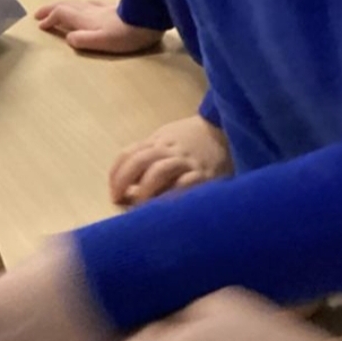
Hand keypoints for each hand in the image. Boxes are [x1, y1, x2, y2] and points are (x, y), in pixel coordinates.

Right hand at [35, 0, 161, 54]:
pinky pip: (91, 3)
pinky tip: (87, 6)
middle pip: (66, 5)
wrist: (151, 19)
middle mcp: (91, 10)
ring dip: (64, 6)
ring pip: (78, 3)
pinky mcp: (115, 7)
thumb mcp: (103, 42)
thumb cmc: (128, 34)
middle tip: (39, 14)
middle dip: (51, 8)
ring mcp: (103, 6)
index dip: (50, 18)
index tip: (40, 25)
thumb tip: (69, 39)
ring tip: (58, 10)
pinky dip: (81, 5)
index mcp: (86, 19)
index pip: (62, 14)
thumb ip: (83, 40)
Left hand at [109, 113, 231, 205]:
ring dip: (145, 189)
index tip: (113, 192)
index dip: (116, 173)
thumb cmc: (192, 141)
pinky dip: (172, 196)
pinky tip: (165, 209)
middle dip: (124, 180)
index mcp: (158, 142)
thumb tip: (127, 185)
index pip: (129, 154)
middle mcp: (169, 150)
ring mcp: (187, 162)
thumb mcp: (167, 140)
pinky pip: (186, 184)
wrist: (228, 131)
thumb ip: (148, 157)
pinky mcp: (206, 175)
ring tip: (141, 206)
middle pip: (140, 161)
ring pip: (159, 171)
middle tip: (118, 199)